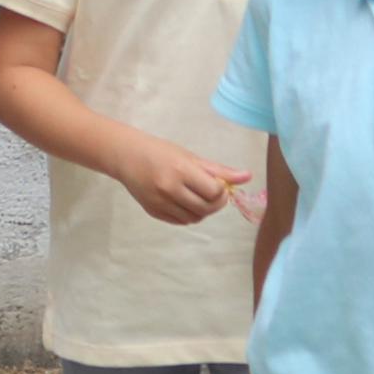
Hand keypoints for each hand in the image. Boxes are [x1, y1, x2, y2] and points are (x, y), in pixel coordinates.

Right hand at [112, 136, 246, 228]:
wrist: (125, 156)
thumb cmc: (160, 152)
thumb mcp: (190, 157)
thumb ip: (219, 170)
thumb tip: (248, 177)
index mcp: (180, 171)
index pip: (215, 192)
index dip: (222, 191)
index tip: (218, 184)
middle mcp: (169, 189)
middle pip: (207, 208)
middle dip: (216, 203)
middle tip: (213, 193)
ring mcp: (159, 202)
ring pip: (195, 218)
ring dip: (203, 210)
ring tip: (197, 197)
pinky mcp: (152, 211)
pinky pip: (181, 221)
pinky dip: (188, 215)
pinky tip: (184, 203)